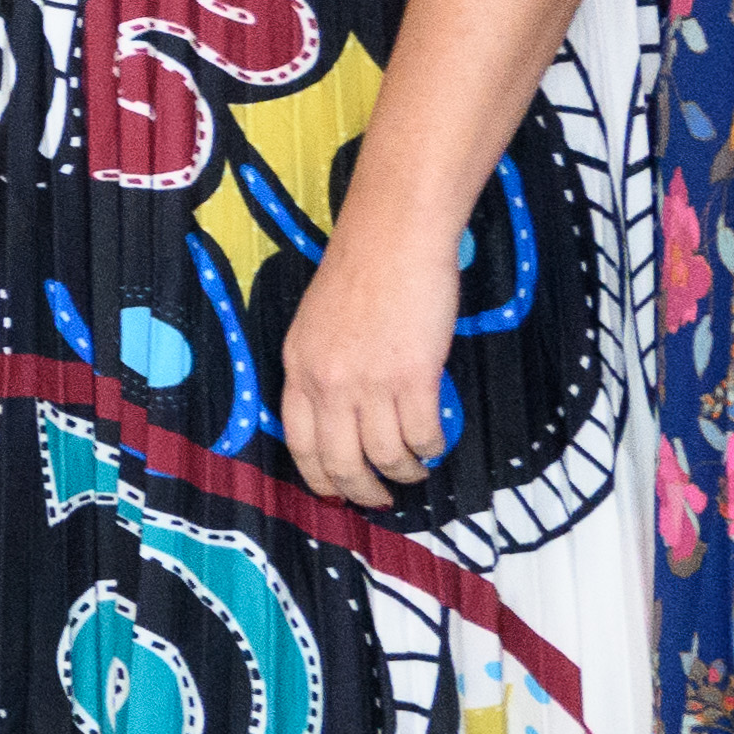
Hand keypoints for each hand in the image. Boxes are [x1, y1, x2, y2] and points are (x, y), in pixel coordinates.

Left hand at [278, 213, 462, 512]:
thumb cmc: (361, 270)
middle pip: (341, 462)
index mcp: (298, 368)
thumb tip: (340, 414)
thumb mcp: (316, 323)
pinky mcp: (414, 376)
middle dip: (362, 490)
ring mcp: (370, 382)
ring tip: (416, 470)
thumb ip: (321, 368)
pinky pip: (423, 434)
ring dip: (405, 472)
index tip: (335, 493)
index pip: (299, 444)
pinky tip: (436, 443)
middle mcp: (328, 383)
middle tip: (379, 498)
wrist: (394, 235)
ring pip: (386, 456)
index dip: (319, 478)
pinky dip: (432, 447)